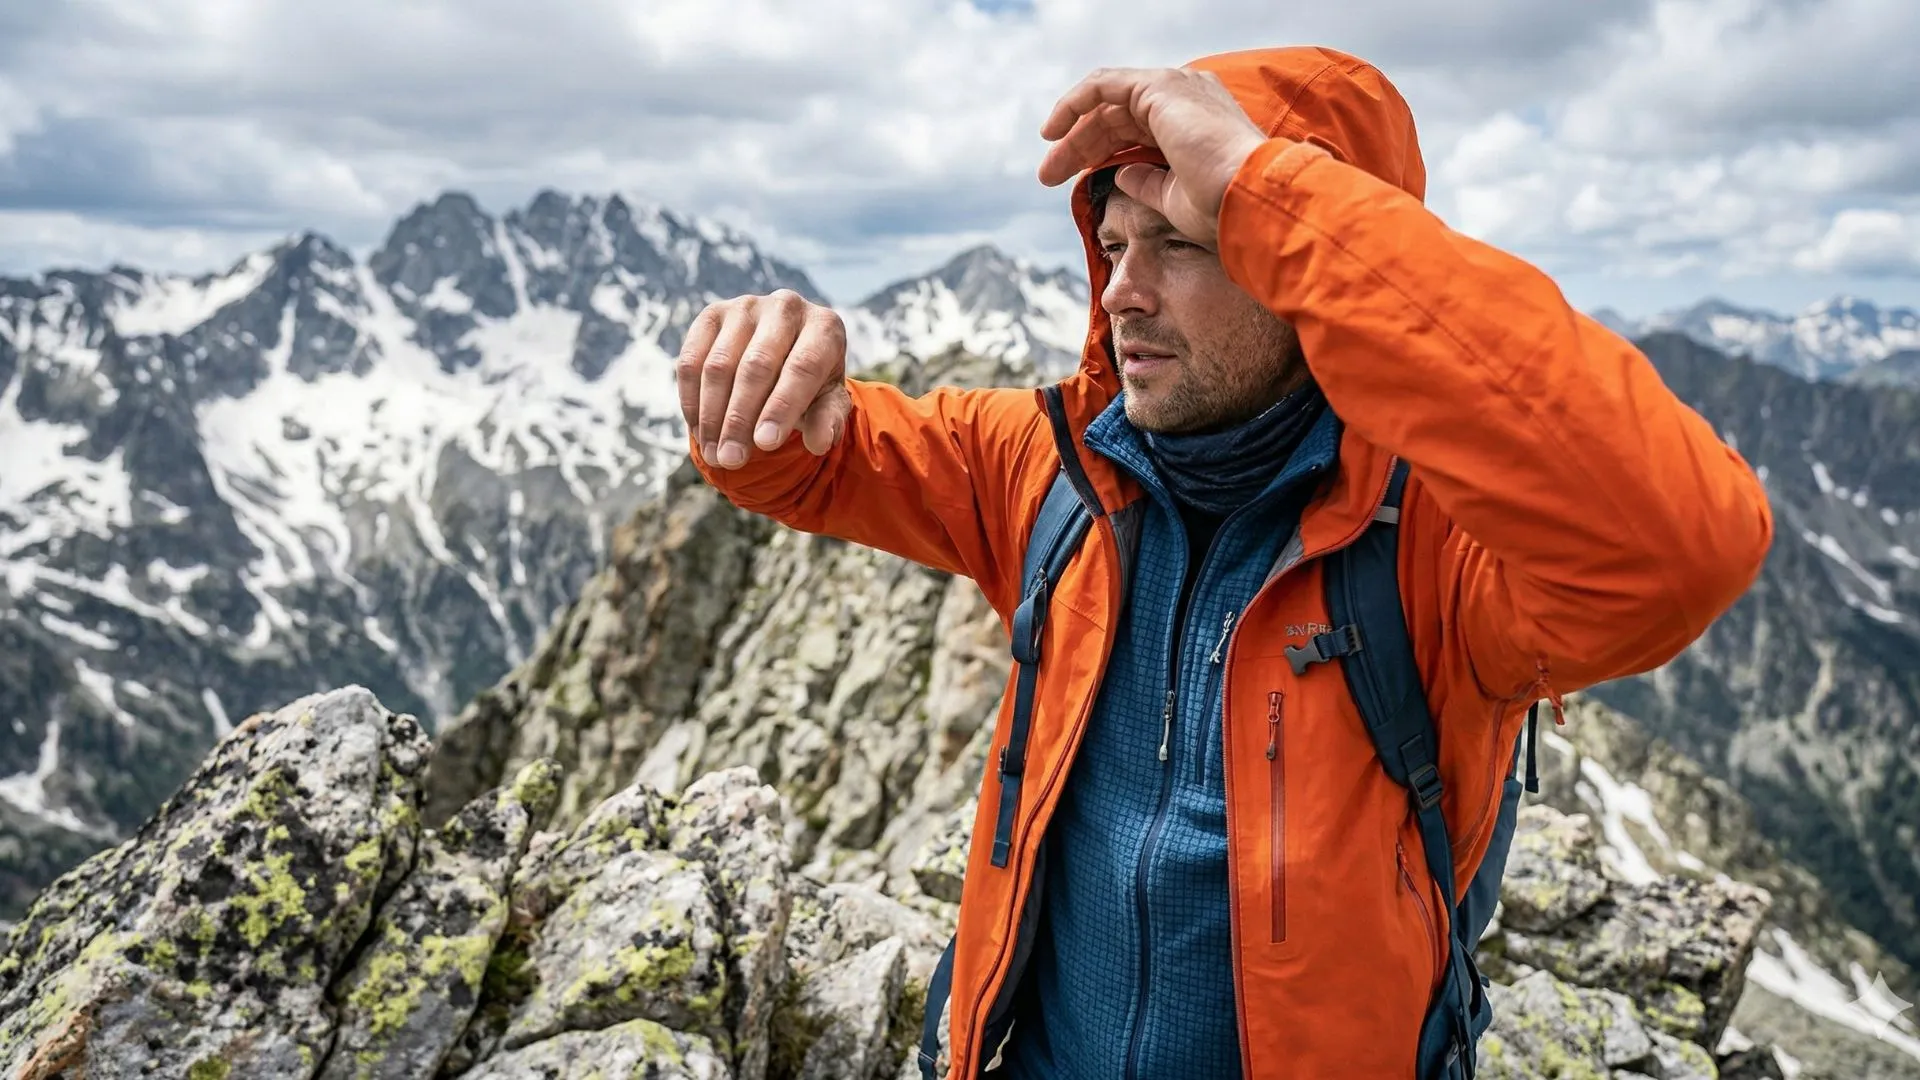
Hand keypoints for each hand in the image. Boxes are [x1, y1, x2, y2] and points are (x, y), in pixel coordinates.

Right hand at [676, 290, 851, 468]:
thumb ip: (828, 421)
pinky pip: (692, 360)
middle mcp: (786, 307)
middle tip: (732, 460)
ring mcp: (746, 306)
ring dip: (712, 416)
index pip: (802, 367)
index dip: (782, 408)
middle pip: (756, 366)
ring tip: (715, 455)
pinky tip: (699, 433)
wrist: (785, 353)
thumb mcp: (828, 403)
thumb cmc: (811, 384)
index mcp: (824, 326)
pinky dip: (692, 401)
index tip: (765, 445)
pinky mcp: (712, 314)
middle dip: (740, 419)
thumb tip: (819, 443)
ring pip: (719, 365)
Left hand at [1037, 66, 1269, 243]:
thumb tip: (1121, 173)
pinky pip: (1103, 85)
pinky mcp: (1158, 87)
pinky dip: (1074, 103)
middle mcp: (1186, 98)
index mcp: (1193, 122)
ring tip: (1049, 164)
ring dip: (1072, 130)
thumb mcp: (1174, 198)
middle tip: (1049, 176)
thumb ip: (1147, 182)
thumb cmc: (1221, 207)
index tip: (1072, 182)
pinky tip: (1054, 130)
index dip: (1098, 152)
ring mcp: (1174, 87)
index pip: (1134, 129)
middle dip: (1078, 145)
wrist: (1247, 196)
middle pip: (1116, 116)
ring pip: (1106, 101)